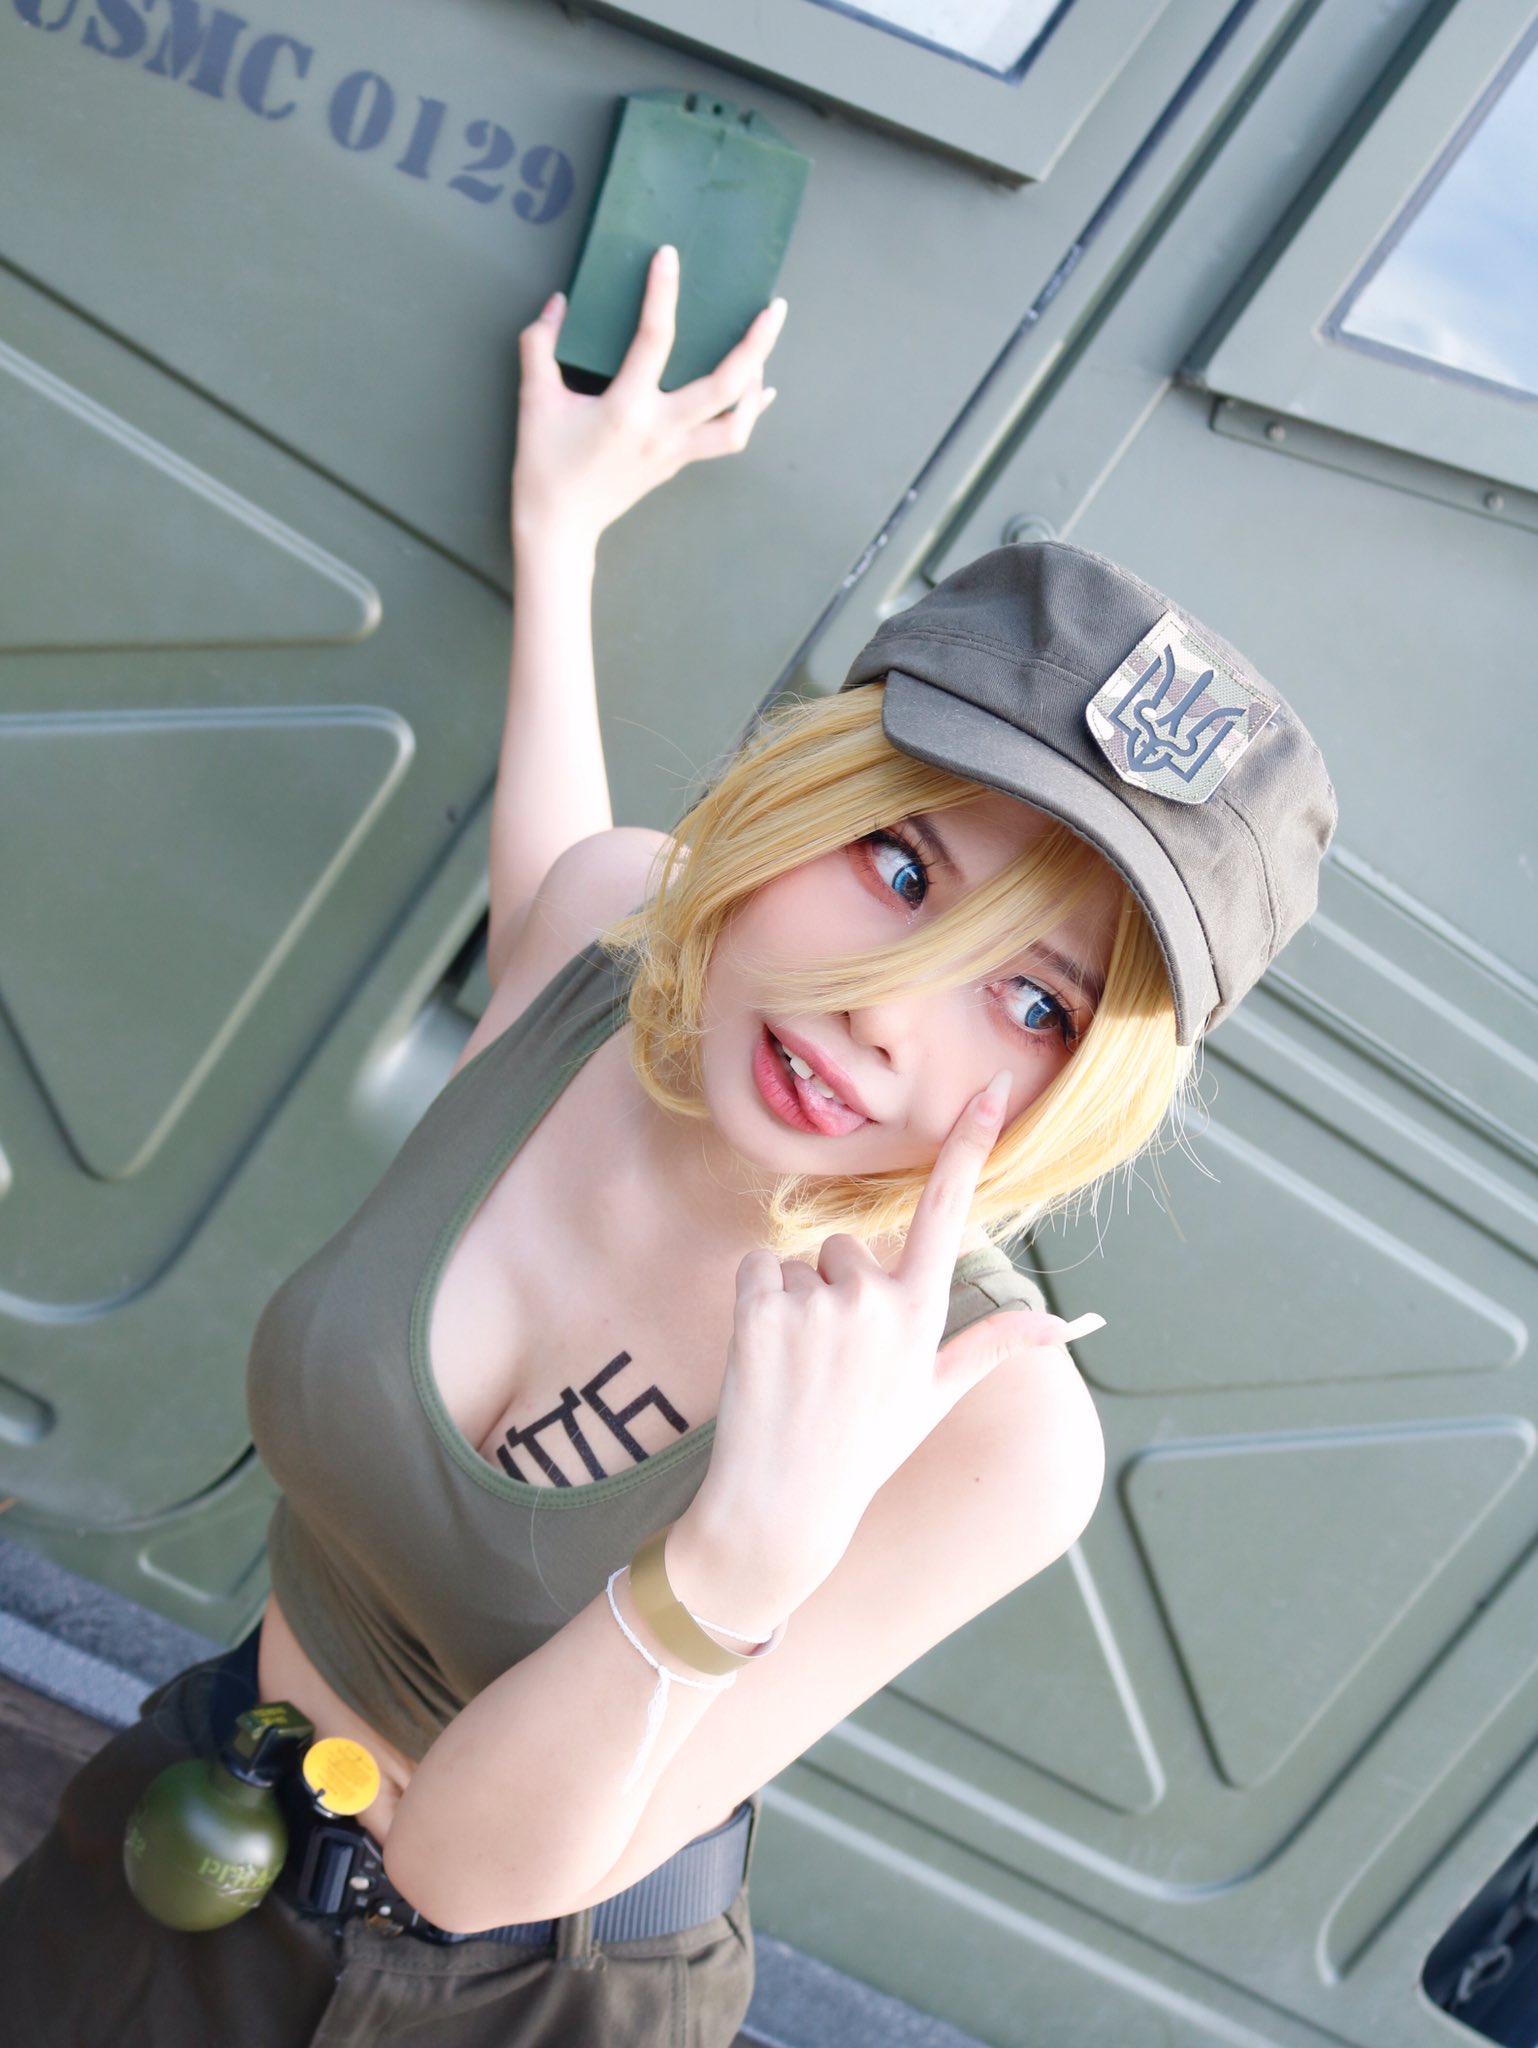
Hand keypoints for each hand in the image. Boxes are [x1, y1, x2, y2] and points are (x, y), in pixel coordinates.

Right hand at [511, 244, 787, 547]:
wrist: (560, 526)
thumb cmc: (544, 464)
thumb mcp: (534, 401)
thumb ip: (540, 345)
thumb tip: (558, 302)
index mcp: (626, 409)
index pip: (653, 340)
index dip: (661, 295)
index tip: (668, 257)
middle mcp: (662, 430)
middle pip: (725, 386)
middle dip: (756, 345)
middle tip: (774, 309)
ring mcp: (676, 451)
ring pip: (737, 423)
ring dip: (756, 386)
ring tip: (763, 351)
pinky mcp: (679, 463)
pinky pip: (725, 438)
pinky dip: (746, 414)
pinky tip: (758, 392)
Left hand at [675, 1070, 1098, 1625]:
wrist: (783, 1505)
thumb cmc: (864, 1448)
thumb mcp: (936, 1396)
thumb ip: (994, 1344)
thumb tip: (1065, 1323)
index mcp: (922, 1314)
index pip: (950, 1209)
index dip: (971, 1143)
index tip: (993, 1087)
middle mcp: (876, 1300)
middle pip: (845, 1247)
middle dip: (834, 1288)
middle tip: (832, 1362)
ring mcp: (818, 1304)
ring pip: (798, 1262)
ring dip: (792, 1303)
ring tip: (799, 1369)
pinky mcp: (761, 1309)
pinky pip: (755, 1268)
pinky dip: (752, 1302)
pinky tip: (764, 1358)